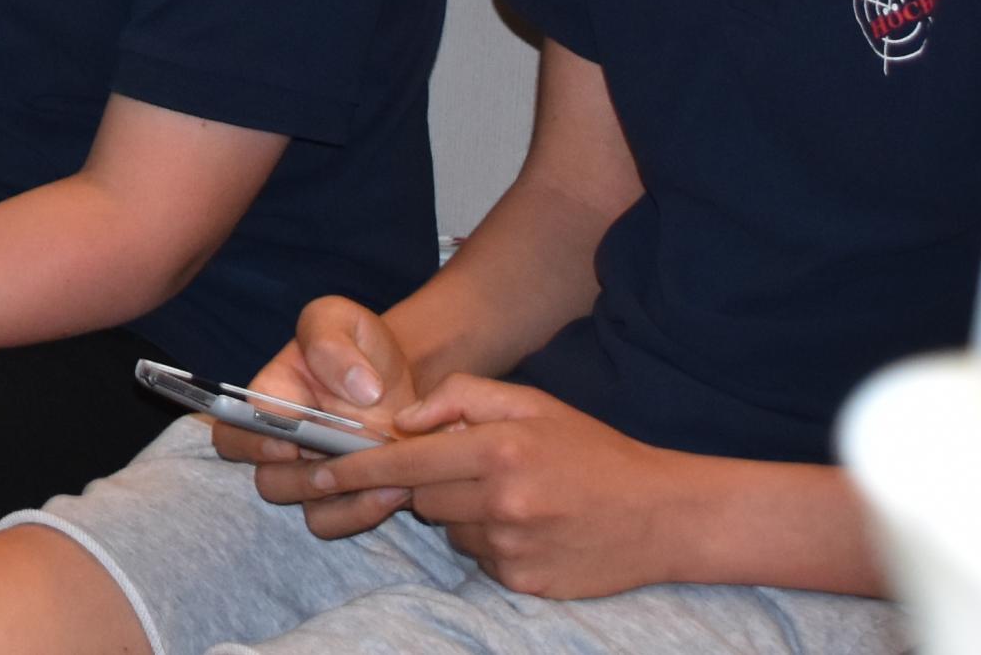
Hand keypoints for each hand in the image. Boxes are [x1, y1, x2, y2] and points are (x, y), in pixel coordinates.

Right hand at [226, 297, 420, 531]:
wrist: (402, 377)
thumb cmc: (360, 345)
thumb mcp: (343, 320)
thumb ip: (333, 343)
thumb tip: (357, 390)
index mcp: (270, 400)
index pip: (232, 431)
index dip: (251, 444)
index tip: (287, 443)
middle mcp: (284, 445)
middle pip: (267, 481)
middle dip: (302, 480)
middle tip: (341, 468)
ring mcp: (314, 476)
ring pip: (303, 511)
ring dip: (340, 500)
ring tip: (383, 480)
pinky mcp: (345, 498)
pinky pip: (335, 522)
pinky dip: (362, 514)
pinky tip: (396, 489)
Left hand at [316, 374, 702, 600]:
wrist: (663, 515)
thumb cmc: (592, 450)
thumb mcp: (531, 402)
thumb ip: (460, 397)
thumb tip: (402, 420)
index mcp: (498, 450)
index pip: (403, 464)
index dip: (354, 470)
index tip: (317, 474)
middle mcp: (500, 502)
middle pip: (421, 499)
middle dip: (432, 485)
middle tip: (477, 471)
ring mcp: (512, 548)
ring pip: (450, 531)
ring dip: (465, 515)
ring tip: (517, 499)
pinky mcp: (523, 583)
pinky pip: (479, 562)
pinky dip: (492, 545)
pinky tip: (531, 528)